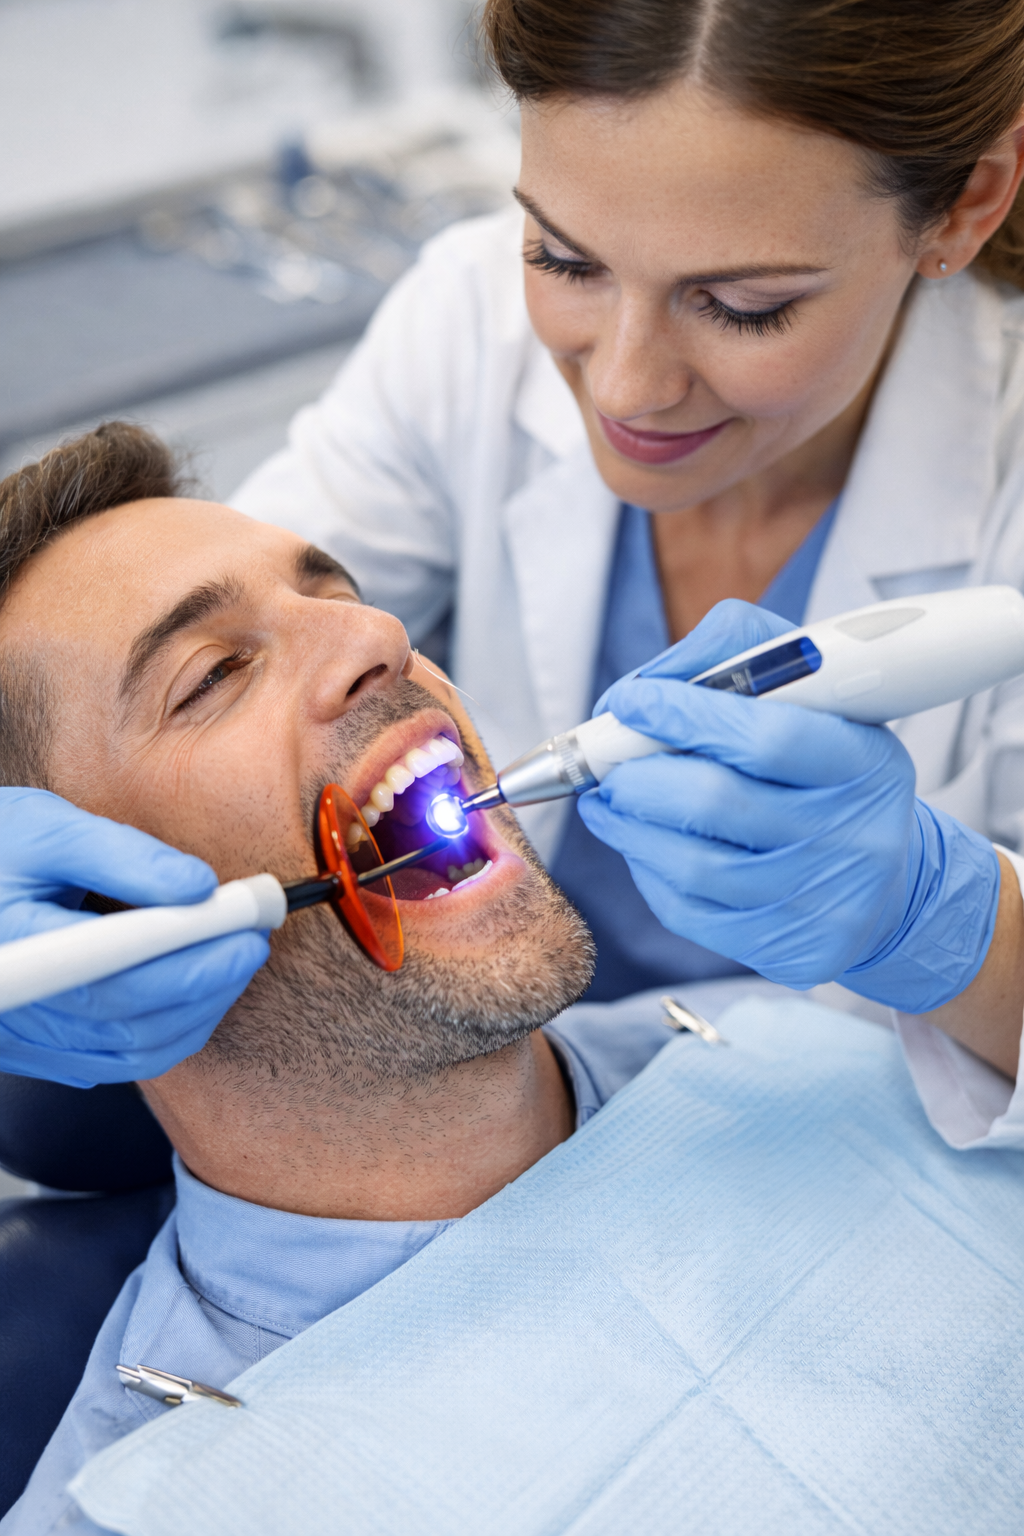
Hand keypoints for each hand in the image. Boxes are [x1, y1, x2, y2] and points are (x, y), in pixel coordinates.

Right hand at [0, 789, 268, 1086]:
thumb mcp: (51, 828)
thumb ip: (124, 856)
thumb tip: (200, 886)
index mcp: (13, 950)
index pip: (115, 980)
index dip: (191, 965)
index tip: (246, 935)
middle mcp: (14, 1009)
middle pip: (133, 1024)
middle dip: (209, 984)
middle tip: (254, 939)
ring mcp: (24, 1041)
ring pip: (134, 1053)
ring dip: (199, 1009)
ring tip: (233, 957)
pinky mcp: (36, 1053)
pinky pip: (117, 1061)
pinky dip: (170, 1030)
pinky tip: (196, 990)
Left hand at [580, 601, 1000, 1008]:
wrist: (889, 885)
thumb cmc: (830, 773)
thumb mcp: (816, 696)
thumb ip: (736, 657)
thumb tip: (644, 688)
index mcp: (866, 762)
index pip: (765, 736)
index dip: (683, 715)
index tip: (629, 701)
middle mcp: (854, 838)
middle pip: (713, 802)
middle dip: (638, 776)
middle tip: (607, 761)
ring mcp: (821, 904)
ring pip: (690, 866)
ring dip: (627, 826)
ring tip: (609, 800)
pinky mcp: (790, 952)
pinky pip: (688, 912)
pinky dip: (648, 871)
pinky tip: (641, 845)